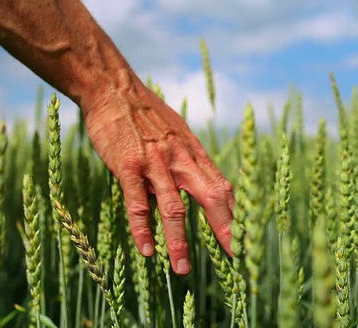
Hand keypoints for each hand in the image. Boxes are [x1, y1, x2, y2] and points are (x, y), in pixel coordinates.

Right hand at [83, 68, 234, 274]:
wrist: (114, 88)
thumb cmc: (145, 113)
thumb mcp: (177, 132)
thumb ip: (189, 157)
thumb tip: (201, 179)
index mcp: (194, 153)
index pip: (223, 187)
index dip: (235, 214)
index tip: (243, 239)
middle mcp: (181, 159)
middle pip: (211, 198)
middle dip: (224, 230)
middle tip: (233, 258)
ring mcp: (155, 163)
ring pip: (174, 208)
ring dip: (179, 241)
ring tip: (181, 269)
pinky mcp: (129, 166)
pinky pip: (138, 203)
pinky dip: (143, 229)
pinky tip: (147, 250)